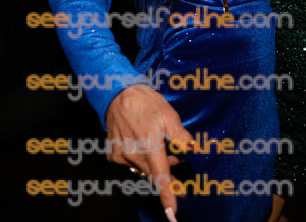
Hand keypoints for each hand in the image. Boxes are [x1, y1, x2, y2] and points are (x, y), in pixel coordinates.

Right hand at [105, 84, 194, 220]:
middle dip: (168, 170)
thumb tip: (192, 148)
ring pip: (143, 169)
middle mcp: (133, 155)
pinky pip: (130, 164)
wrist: (120, 95)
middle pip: (155, 173)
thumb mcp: (170, 116)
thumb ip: (180, 136)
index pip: (161, 177)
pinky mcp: (113, 155)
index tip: (172, 214)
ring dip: (155, 163)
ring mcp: (121, 156)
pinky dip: (140, 159)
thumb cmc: (148, 104)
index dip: (167, 196)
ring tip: (161, 146)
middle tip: (177, 157)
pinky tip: (142, 144)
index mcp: (150, 147)